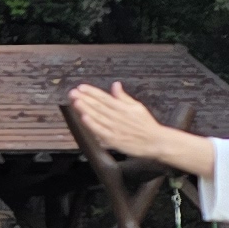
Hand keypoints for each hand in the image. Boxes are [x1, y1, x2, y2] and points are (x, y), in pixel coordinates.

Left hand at [65, 83, 184, 168]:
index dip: (92, 92)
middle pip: (98, 106)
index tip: (81, 87)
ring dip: (86, 108)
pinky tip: (84, 118)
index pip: (104, 97)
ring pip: (98, 117)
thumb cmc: (146, 124)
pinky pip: (101, 131)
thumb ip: (123, 97)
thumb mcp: (137, 106)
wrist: (155, 142)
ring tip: (75, 101)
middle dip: (84, 98)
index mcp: (123, 107)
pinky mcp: (114, 140)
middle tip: (72, 93)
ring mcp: (115, 128)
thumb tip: (115, 85)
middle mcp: (118, 117)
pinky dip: (93, 125)